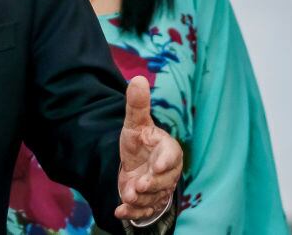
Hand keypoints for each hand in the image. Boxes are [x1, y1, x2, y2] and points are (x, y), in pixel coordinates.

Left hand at [115, 76, 181, 221]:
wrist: (136, 165)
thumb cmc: (140, 143)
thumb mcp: (135, 123)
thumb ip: (137, 105)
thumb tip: (137, 78)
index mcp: (167, 150)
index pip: (172, 156)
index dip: (165, 161)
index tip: (157, 165)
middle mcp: (167, 172)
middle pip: (164, 181)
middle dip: (151, 184)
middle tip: (137, 185)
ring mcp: (159, 189)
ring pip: (154, 197)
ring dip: (140, 199)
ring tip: (128, 196)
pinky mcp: (149, 202)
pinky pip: (144, 211)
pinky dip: (132, 213)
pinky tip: (120, 212)